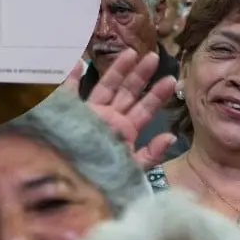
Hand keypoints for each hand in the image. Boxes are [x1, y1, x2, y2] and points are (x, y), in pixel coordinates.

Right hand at [62, 49, 176, 168]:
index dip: (157, 94)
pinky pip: (69, 92)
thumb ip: (151, 155)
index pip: (145, 109)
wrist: (71, 186)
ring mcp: (90, 114)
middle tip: (154, 57)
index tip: (171, 79)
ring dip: (118, 69)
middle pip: (128, 92)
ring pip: (106, 87)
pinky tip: (78, 62)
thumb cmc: (103, 180)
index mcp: (125, 131)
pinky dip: (72, 77)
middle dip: (141, 75)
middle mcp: (109, 119)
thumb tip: (170, 137)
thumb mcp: (131, 170)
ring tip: (131, 53)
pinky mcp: (68, 113)